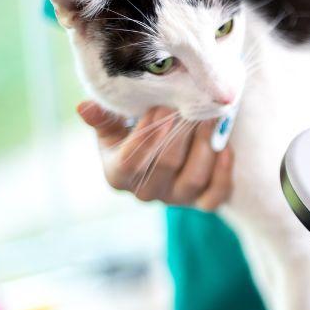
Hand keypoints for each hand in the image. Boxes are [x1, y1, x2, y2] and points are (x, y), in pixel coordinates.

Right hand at [77, 101, 232, 209]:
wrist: (163, 147)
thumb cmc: (134, 131)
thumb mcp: (115, 124)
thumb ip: (103, 117)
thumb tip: (84, 107)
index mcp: (118, 175)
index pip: (129, 162)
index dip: (147, 136)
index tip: (160, 108)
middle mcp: (146, 193)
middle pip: (166, 165)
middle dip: (180, 134)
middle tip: (191, 106)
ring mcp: (176, 200)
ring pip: (193, 179)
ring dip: (205, 146)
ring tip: (211, 118)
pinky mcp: (202, 203)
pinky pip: (216, 196)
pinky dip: (223, 172)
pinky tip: (226, 147)